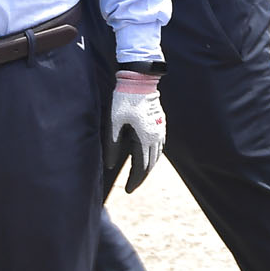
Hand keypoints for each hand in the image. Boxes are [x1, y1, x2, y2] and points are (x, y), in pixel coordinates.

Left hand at [106, 70, 164, 192]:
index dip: (134, 181)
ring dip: (148, 166)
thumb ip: (112, 145)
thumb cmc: (124, 100)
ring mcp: (160, 129)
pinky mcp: (161, 122)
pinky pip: (160, 145)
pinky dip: (154, 155)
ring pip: (157, 155)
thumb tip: (109, 165)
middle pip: (151, 164)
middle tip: (132, 186)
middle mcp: (156, 137)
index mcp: (144, 139)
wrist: (140, 80)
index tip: (127, 190)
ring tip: (139, 174)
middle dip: (141, 177)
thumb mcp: (113, 123)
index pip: (141, 167)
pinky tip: (148, 155)